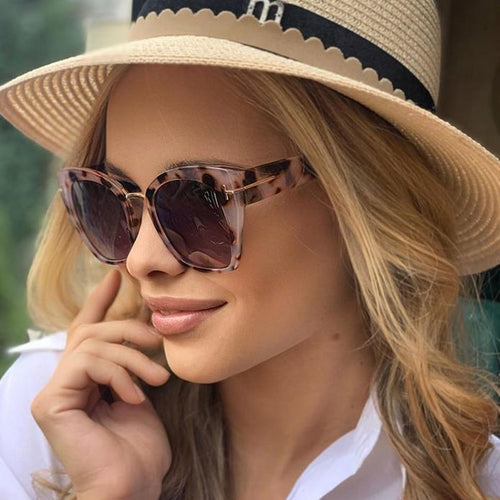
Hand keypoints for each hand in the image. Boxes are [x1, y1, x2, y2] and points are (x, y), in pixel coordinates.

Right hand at [31, 270, 170, 498]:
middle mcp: (65, 382)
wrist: (134, 486)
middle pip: (92, 332)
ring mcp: (54, 392)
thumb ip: (134, 358)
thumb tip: (147, 321)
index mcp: (86, 379)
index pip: (87, 330)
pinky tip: (136, 397)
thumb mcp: (142, 389)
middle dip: (129, 330)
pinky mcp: (50, 403)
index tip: (117, 276)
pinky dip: (119, 374)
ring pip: (93, 345)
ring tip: (158, 378)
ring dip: (133, 357)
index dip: (100, 301)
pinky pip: (87, 363)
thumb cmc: (140, 446)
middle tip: (158, 342)